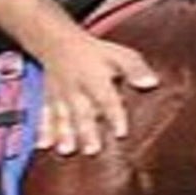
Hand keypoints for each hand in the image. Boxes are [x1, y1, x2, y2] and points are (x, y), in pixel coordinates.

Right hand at [35, 26, 160, 152]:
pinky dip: (43, 130)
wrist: (58, 43)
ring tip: (67, 151)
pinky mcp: (48, 100)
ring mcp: (60, 96)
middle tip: (92, 150)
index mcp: (96, 78)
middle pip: (82, 112)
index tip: (121, 133)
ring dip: (64, 134)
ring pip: (62, 116)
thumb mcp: (120, 55)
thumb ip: (136, 69)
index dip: (114, 115)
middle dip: (87, 131)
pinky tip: (43, 146)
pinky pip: (44, 115)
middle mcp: (76, 89)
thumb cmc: (97, 53)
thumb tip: (152, 83)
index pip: (107, 98)